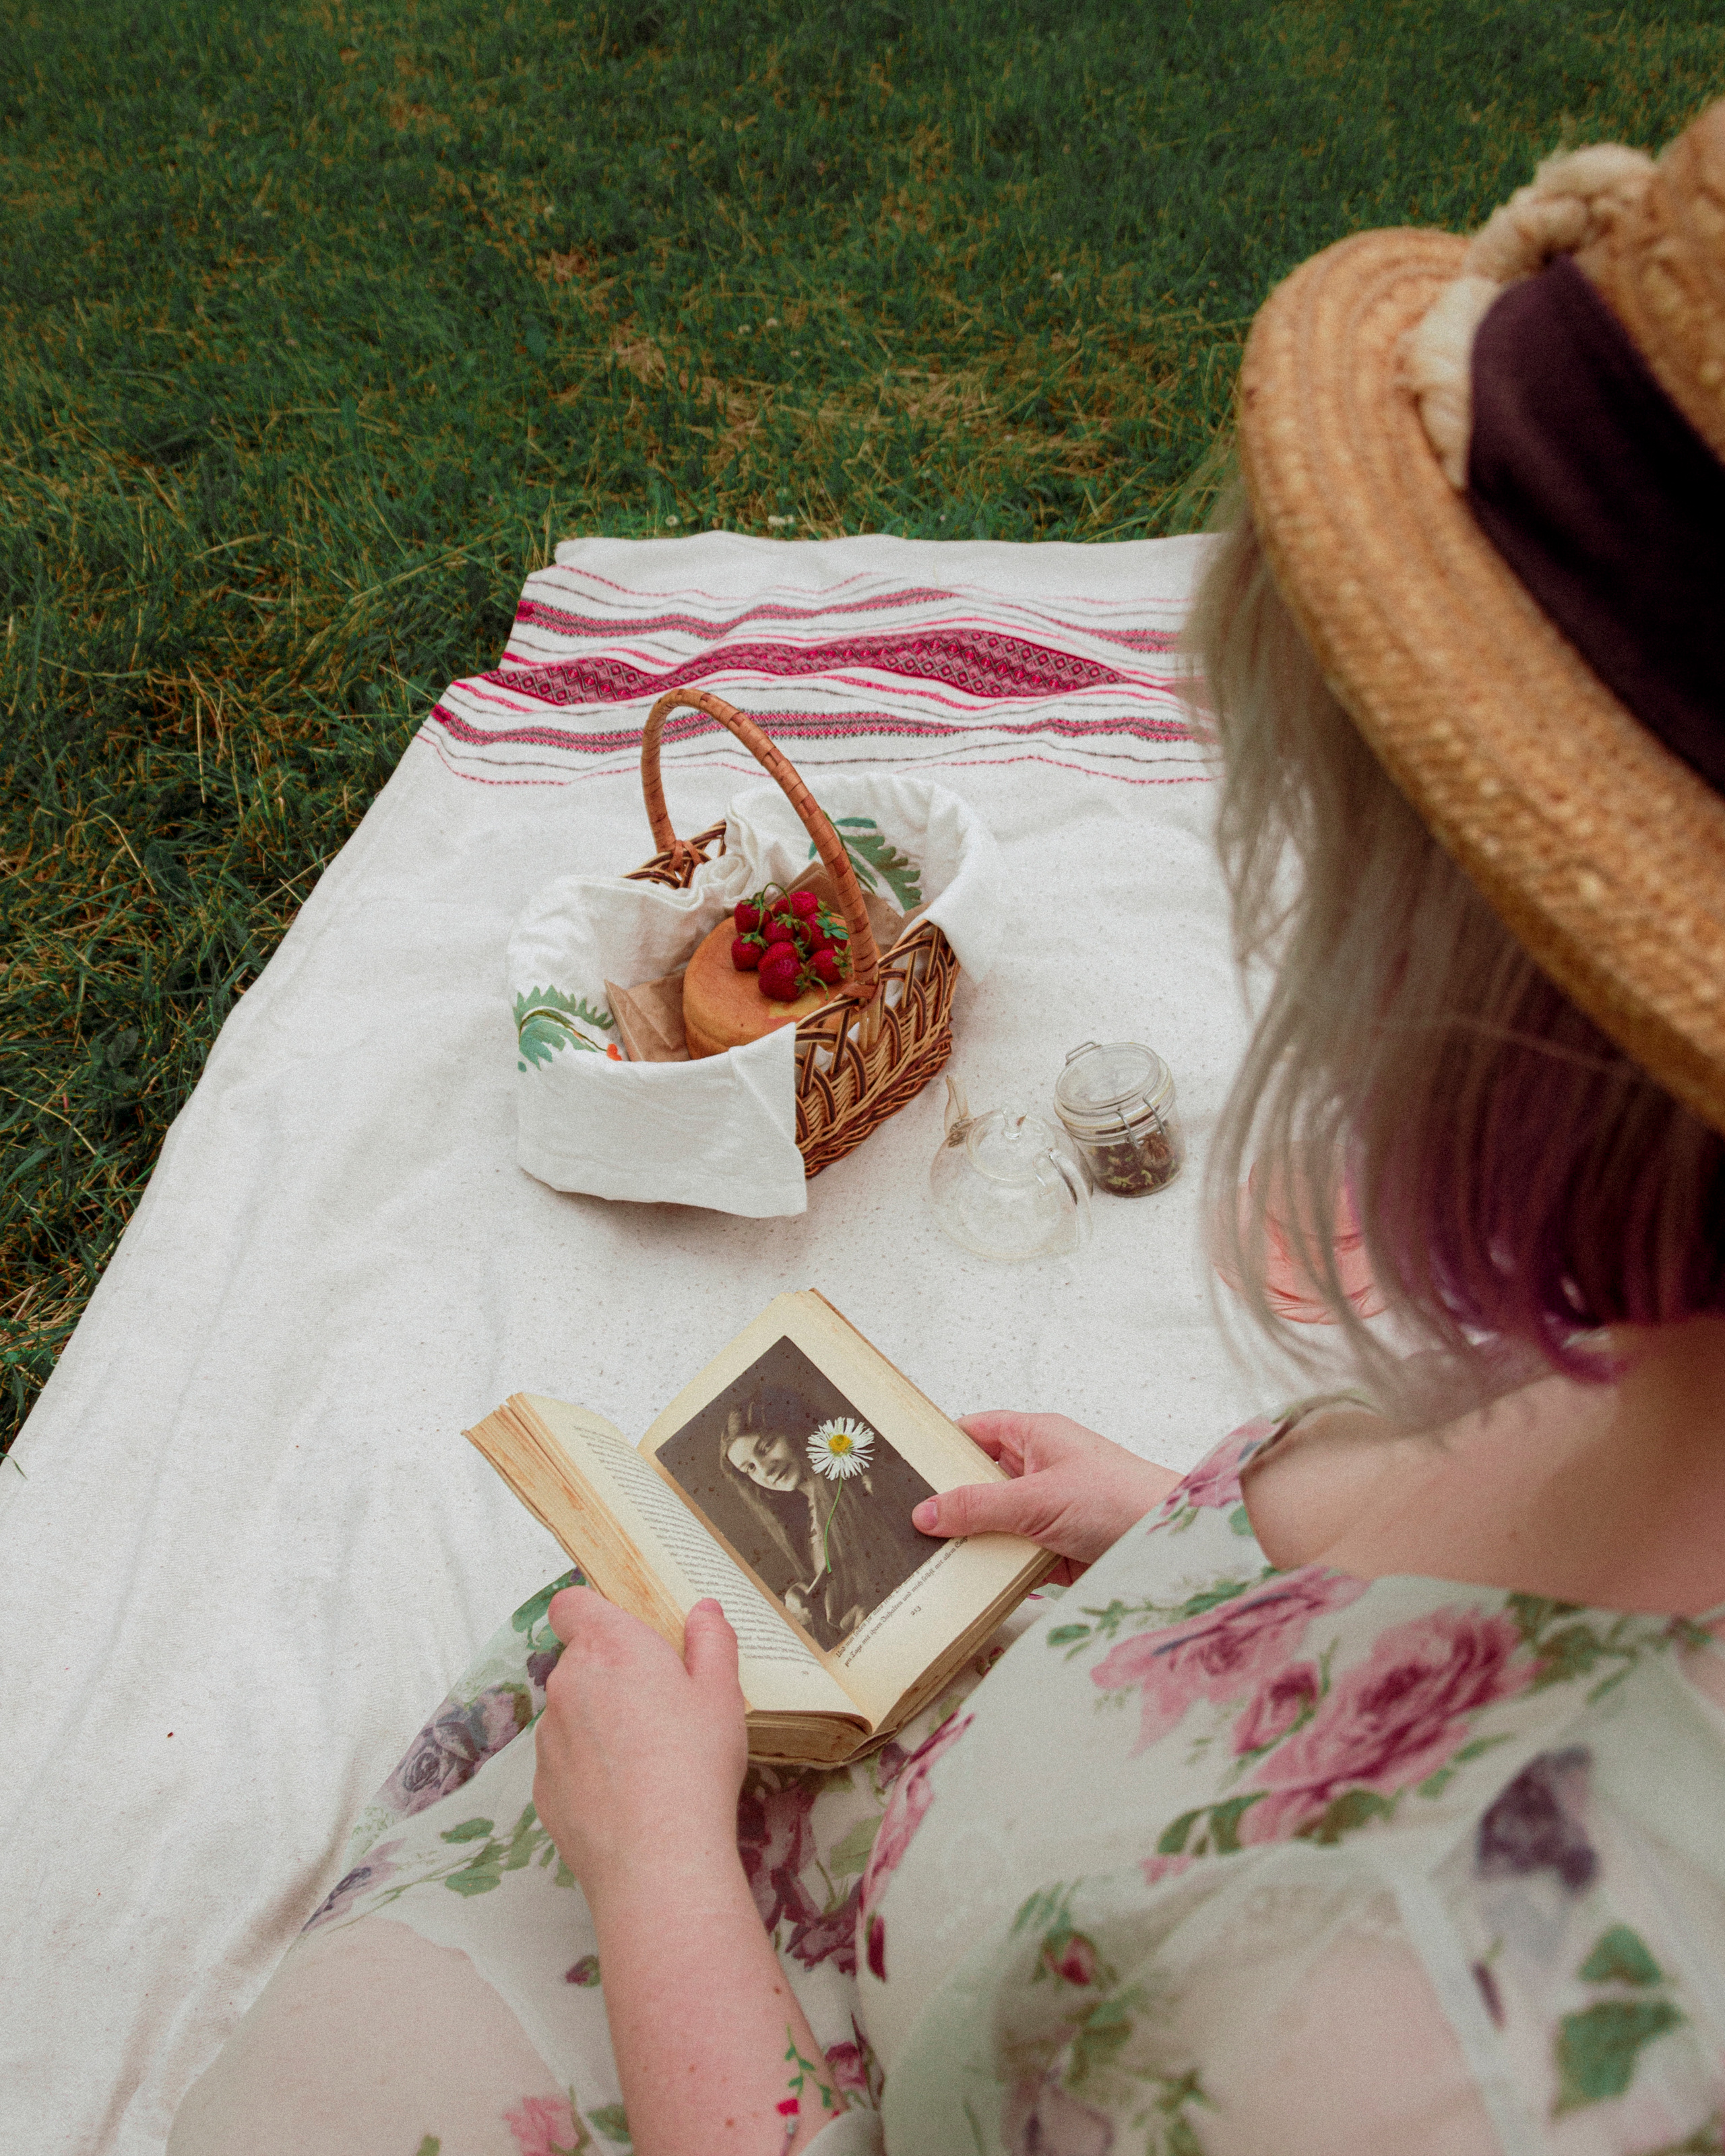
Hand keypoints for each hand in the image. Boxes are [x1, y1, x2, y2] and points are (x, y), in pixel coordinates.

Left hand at [533, 1590, 748, 1914]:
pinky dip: (587, 1770)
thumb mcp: (722, 1693)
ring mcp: (549, 1738)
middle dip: (609, 1674)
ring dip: (597, 1723)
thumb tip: (704, 1611)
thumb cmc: (694, 1765)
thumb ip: (712, 1641)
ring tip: (645, 1759)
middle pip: (577, 1661)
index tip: (622, 1634)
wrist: (658, 1857)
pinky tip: (626, 1796)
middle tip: (657, 1705)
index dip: (592, 1613)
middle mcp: (567, 1684)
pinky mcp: (543, 1788)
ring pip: (570, 1714)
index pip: (571, 1605)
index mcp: (610, 1647)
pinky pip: (564, 1762)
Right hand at [912, 1412, 1179, 1581]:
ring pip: (995, 1525)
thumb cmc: (1119, 1500)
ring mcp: (1049, 1512)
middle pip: (980, 1483)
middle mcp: (1040, 1470)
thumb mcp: (1036, 1499)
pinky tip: (964, 1587)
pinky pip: (1014, 1559)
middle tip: (902, 1523)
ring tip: (922, 1561)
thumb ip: (978, 1506)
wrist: (1173, 1548)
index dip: (941, 1445)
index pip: (976, 1432)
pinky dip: (994, 1572)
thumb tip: (925, 1511)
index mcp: (1036, 1438)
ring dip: (970, 1543)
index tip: (902, 1467)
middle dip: (948, 1503)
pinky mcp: (1057, 1551)